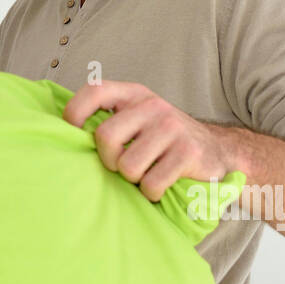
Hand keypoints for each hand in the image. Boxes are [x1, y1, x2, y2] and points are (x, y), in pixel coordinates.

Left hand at [62, 80, 235, 201]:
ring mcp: (172, 128)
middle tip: (122, 167)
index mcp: (135, 95)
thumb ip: (111, 120)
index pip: (94, 90)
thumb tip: (64, 138)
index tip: (73, 134)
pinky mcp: (188, 153)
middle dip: (109, 160)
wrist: (220, 152)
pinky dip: (151, 193)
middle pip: (106, 137)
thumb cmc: (166, 141)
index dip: (74, 113)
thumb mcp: (140, 119)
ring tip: (145, 175)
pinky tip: (160, 186)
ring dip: (133, 180)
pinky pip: (151, 183)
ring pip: (128, 166)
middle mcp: (153, 106)